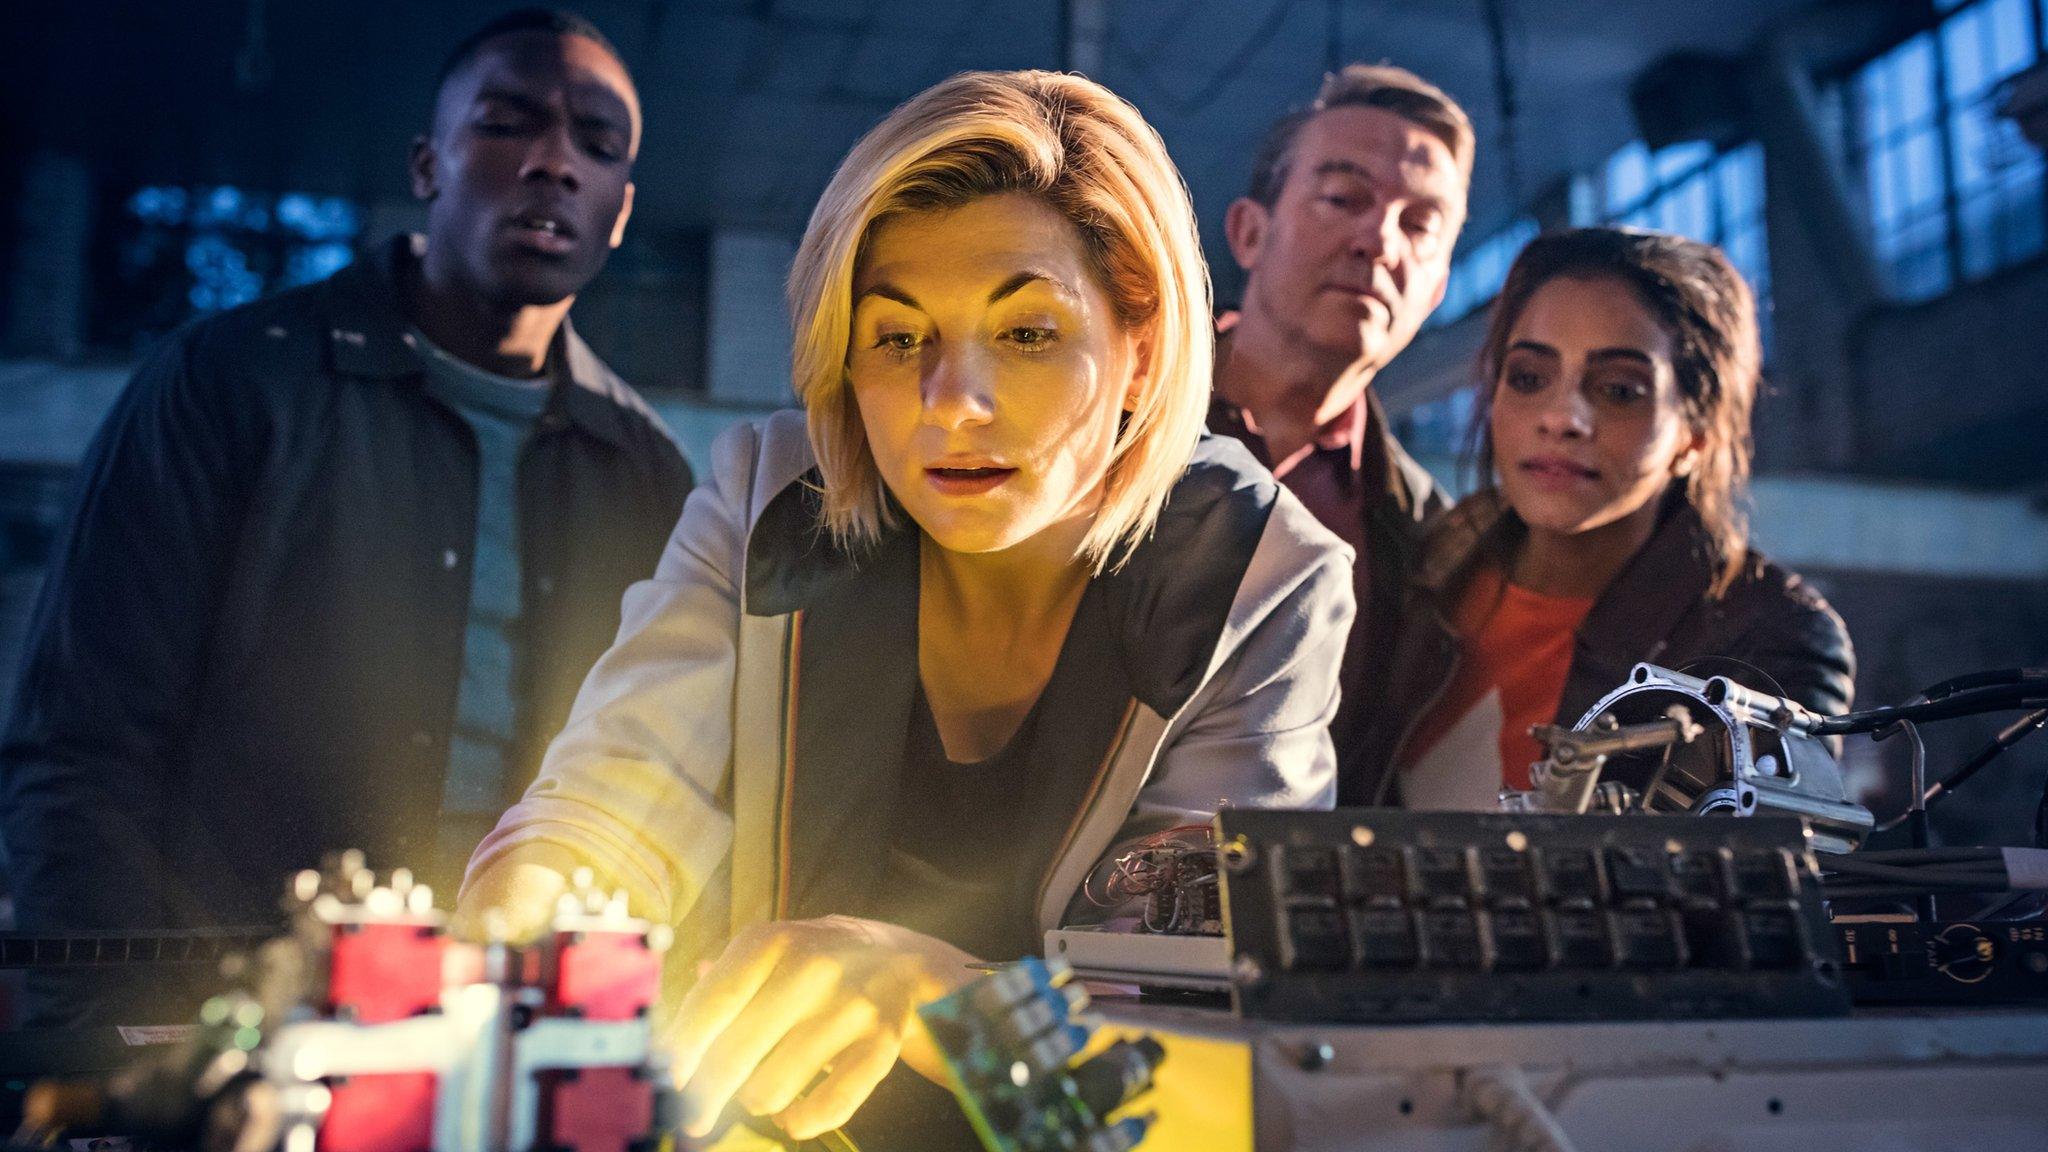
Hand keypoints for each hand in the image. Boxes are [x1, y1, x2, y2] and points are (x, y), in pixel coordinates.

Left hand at [668, 915, 976, 1140]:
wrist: (906, 957)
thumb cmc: (817, 962)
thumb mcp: (771, 952)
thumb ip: (720, 986)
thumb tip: (662, 1038)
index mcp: (771, 941)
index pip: (710, 1005)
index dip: (680, 1052)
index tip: (664, 1084)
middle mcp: (811, 966)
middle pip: (733, 1053)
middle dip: (705, 1095)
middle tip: (693, 1116)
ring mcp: (850, 1004)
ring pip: (772, 1086)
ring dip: (756, 1100)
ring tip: (760, 1093)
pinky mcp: (884, 1041)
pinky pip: (830, 1103)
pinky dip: (802, 1119)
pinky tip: (792, 1118)